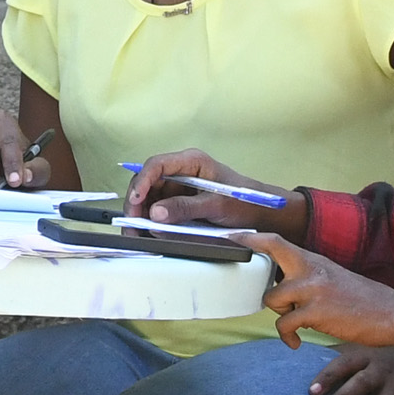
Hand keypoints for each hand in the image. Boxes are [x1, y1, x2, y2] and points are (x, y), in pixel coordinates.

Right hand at [123, 149, 284, 224]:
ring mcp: (179, 187)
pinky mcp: (180, 202)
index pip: (157, 165)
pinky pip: (159, 208)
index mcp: (191, 162)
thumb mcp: (215, 204)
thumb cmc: (245, 201)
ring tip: (138, 232)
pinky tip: (148, 232)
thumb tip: (156, 213)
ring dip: (141, 213)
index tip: (135, 201)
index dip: (142, 182)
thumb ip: (185, 208)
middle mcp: (182, 171)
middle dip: (137, 202)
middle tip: (133, 223)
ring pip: (150, 197)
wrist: (261, 213)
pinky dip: (151, 220)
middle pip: (148, 182)